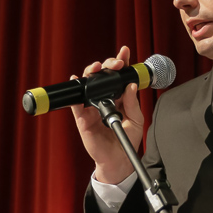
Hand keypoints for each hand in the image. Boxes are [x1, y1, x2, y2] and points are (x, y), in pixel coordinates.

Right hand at [71, 46, 144, 183]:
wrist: (118, 160)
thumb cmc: (127, 139)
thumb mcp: (136, 120)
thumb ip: (133, 104)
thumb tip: (130, 86)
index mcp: (118, 97)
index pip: (118, 76)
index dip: (121, 62)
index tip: (125, 52)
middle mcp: (104, 99)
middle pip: (103, 76)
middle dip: (108, 64)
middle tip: (117, 63)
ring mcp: (92, 108)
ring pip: (88, 85)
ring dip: (92, 73)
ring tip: (98, 67)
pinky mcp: (83, 118)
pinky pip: (76, 104)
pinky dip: (76, 93)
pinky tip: (77, 80)